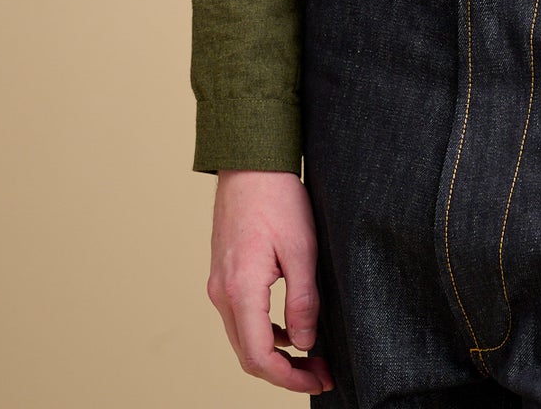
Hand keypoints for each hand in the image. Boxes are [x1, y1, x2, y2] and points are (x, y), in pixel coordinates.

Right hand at [207, 169, 334, 393]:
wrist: (249, 162)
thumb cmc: (277, 198)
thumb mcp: (302, 249)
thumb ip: (302, 300)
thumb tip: (305, 344)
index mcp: (241, 290)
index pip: (260, 357)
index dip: (290, 379)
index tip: (320, 380)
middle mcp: (222, 293)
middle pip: (249, 355)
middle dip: (285, 373)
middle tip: (321, 372)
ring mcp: (219, 284)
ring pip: (243, 338)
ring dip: (275, 354)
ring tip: (312, 354)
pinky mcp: (224, 275)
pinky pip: (241, 318)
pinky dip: (265, 332)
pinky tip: (291, 328)